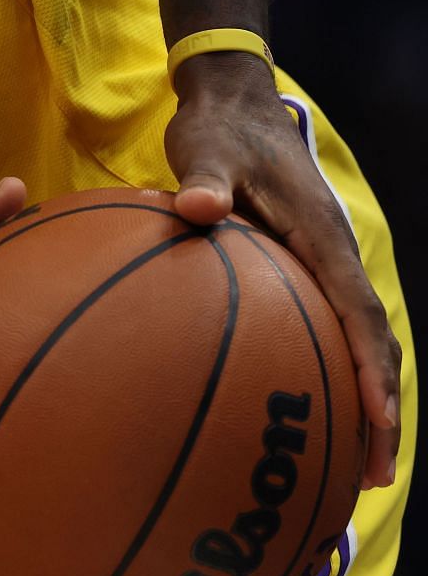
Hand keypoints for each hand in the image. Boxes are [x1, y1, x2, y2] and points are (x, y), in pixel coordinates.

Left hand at [168, 52, 399, 489]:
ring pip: (353, 339)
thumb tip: (195, 206)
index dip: (371, 370)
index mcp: (322, 237)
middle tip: (372, 474)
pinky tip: (291, 402)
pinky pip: (319, 324)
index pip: (360, 314)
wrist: (231, 100)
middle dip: (379, 408)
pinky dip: (322, 366)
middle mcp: (332, 255)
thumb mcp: (205, 148)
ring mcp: (320, 261)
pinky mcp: (299, 263)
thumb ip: (203, 179)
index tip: (376, 420)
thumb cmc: (218, 129)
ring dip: (358, 397)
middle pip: (370, 342)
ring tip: (351, 462)